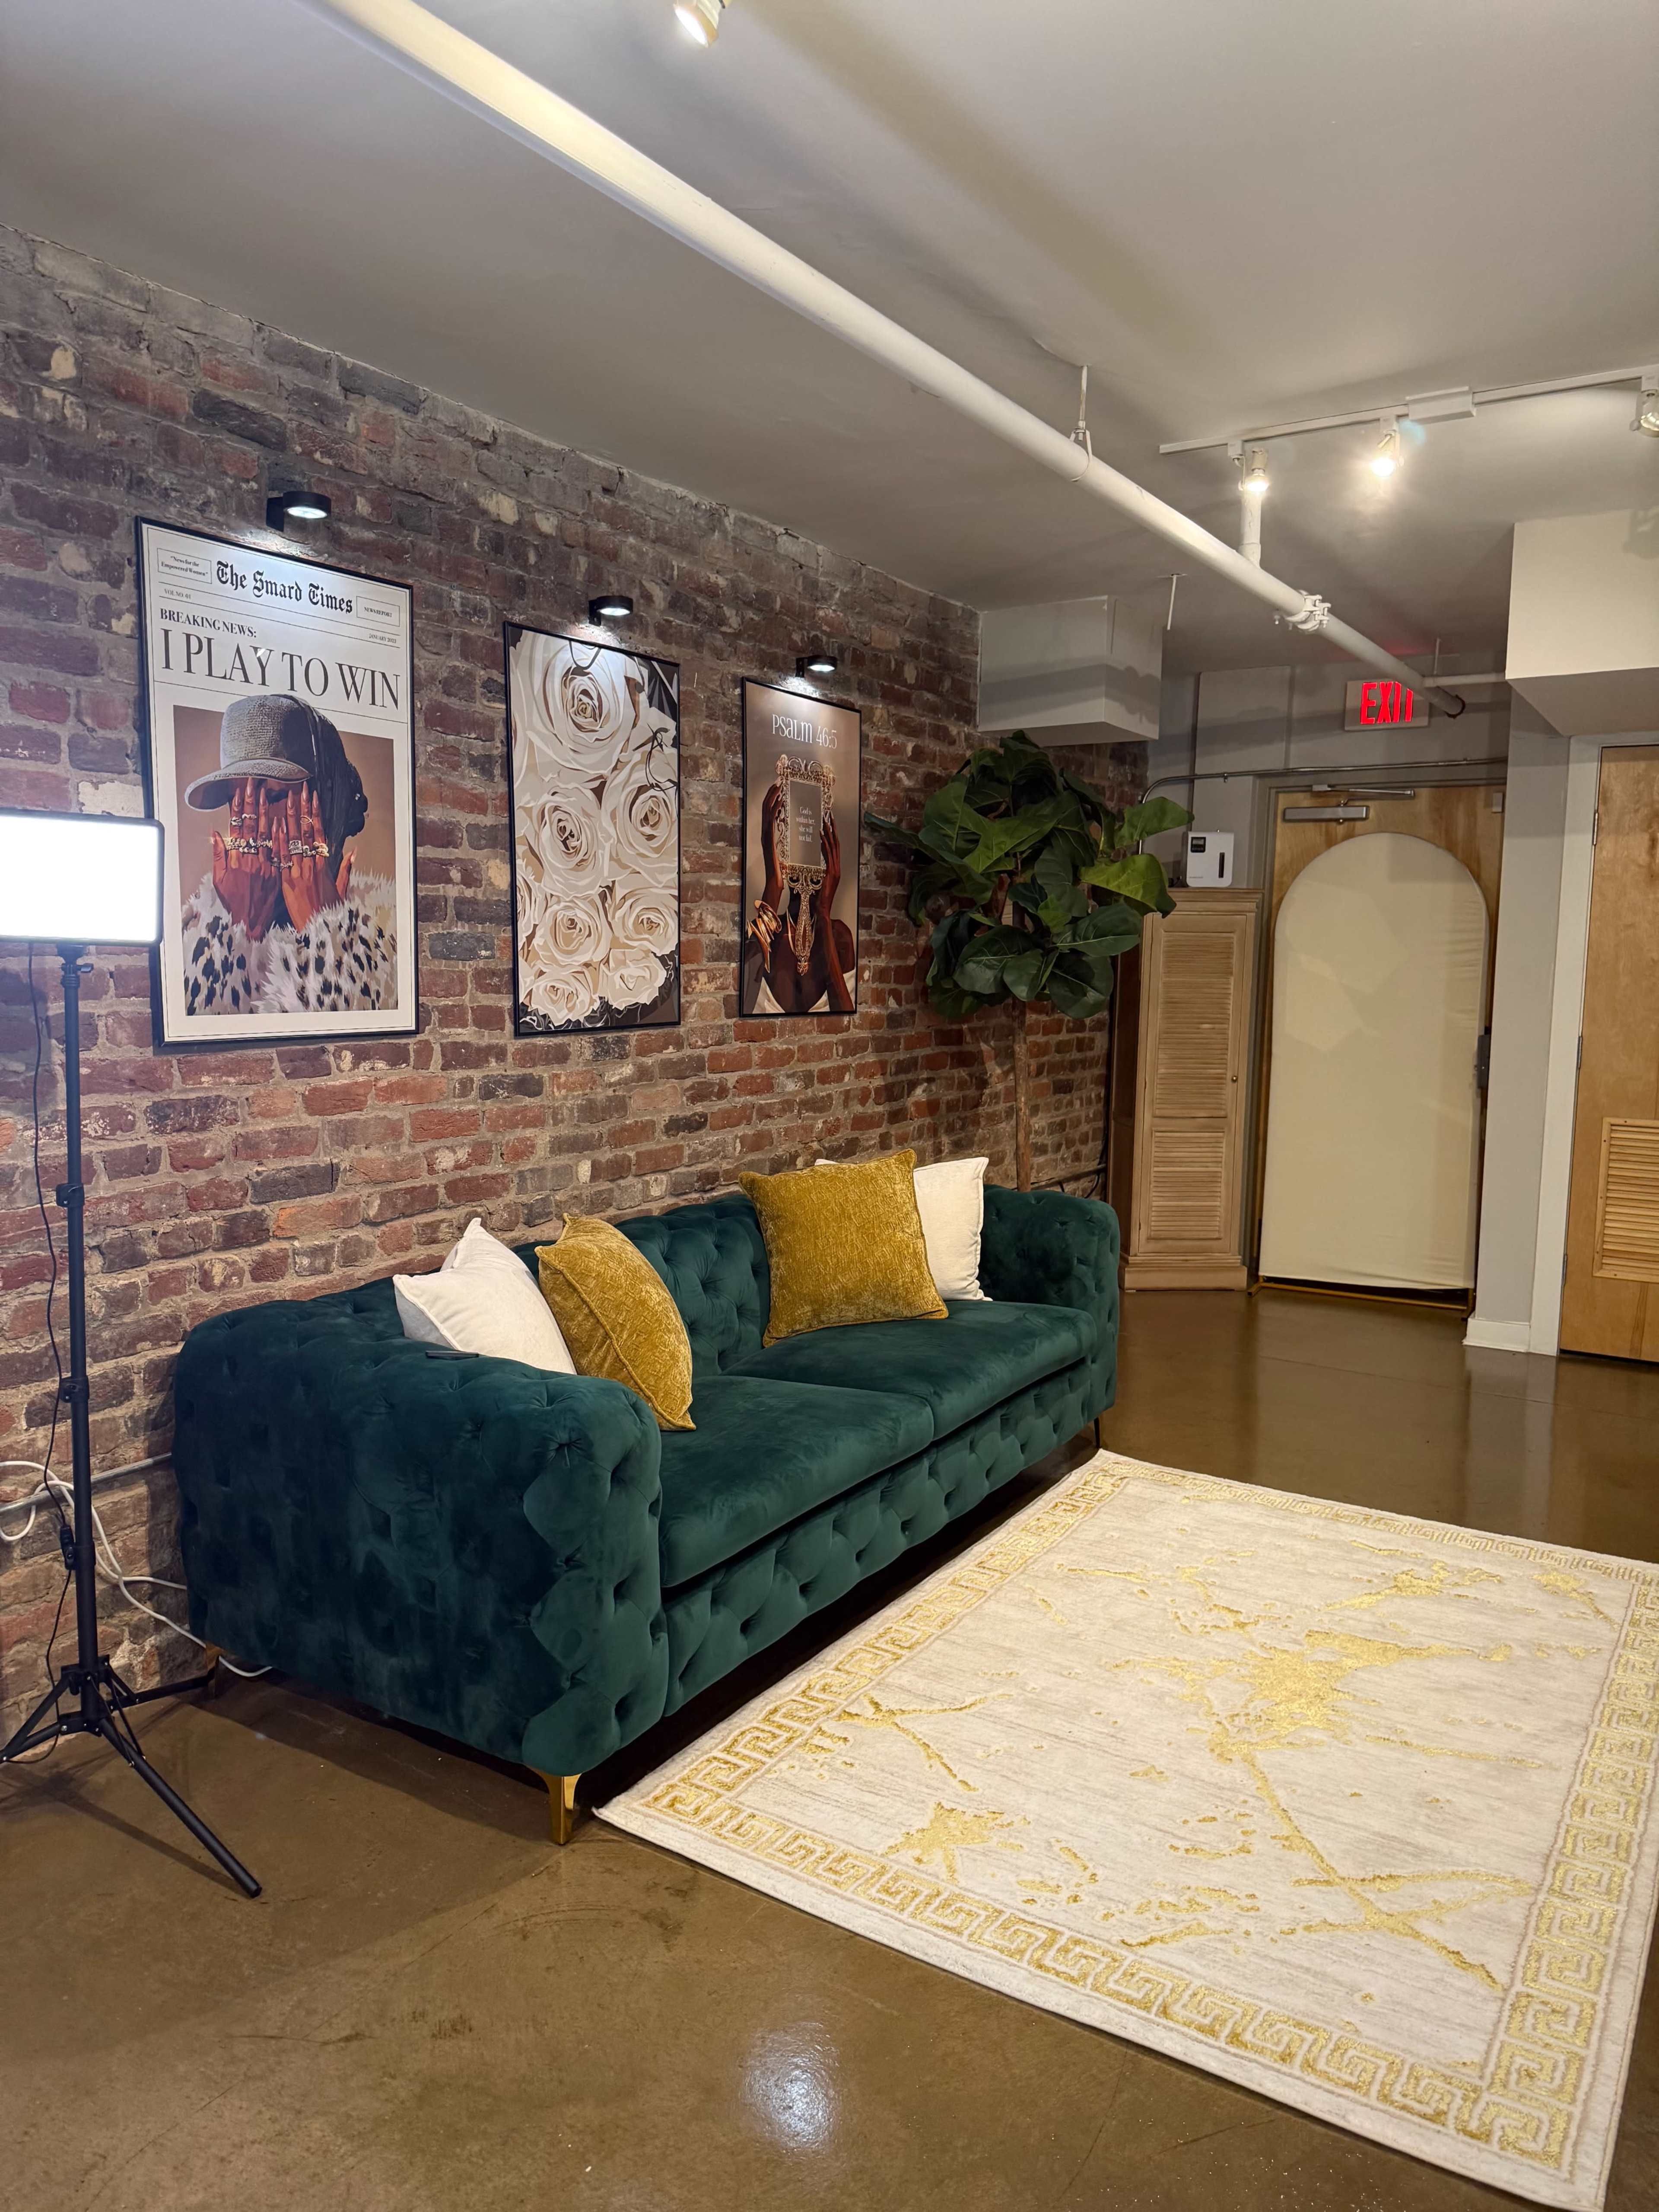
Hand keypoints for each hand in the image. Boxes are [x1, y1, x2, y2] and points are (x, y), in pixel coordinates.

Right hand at [211, 776, 279, 940]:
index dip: (238, 810)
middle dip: (253, 805)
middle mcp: (250, 860)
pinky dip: (280, 836)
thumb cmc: (233, 902)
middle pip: (252, 827)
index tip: (240, 792)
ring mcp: (265, 866)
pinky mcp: (276, 874)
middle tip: (255, 785)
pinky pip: (279, 852)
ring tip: (271, 795)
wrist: (249, 924)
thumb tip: (215, 835)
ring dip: (269, 814)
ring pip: (267, 836)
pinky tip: (281, 821)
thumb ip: (218, 857)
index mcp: (235, 861)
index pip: (237, 829)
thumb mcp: (219, 881)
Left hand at [274, 783, 349, 933]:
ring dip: (289, 818)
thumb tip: (353, 853)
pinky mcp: (287, 882)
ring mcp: (299, 873)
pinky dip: (279, 841)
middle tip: (299, 789)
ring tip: (285, 799)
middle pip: (307, 832)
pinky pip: (283, 858)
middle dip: (303, 809)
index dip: (316, 814)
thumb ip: (345, 870)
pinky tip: (275, 825)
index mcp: (323, 866)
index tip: (313, 798)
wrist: (319, 931)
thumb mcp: (340, 890)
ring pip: (294, 840)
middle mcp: (312, 866)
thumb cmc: (328, 913)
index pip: (319, 834)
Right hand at [760, 782, 784, 910]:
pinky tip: (781, 800)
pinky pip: (771, 820)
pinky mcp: (769, 839)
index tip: (778, 789)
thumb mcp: (781, 857)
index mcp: (767, 836)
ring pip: (766, 810)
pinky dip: (775, 808)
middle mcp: (764, 833)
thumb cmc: (778, 873)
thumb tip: (784, 848)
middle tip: (778, 781)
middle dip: (771, 793)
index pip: (768, 813)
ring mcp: (765, 836)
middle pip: (765, 808)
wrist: (774, 882)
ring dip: (773, 796)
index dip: (771, 799)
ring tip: (779, 785)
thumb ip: (780, 850)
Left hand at [815, 808, 840, 922]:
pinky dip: (825, 844)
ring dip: (829, 833)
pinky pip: (829, 855)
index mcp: (834, 870)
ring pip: (834, 847)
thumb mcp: (816, 883)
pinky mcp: (832, 873)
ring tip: (825, 820)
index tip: (828, 823)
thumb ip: (815, 873)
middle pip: (836, 844)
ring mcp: (836, 870)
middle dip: (833, 829)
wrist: (821, 910)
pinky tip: (821, 834)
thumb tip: (809, 867)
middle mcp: (837, 868)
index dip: (831, 835)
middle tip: (829, 815)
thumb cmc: (816, 899)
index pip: (834, 848)